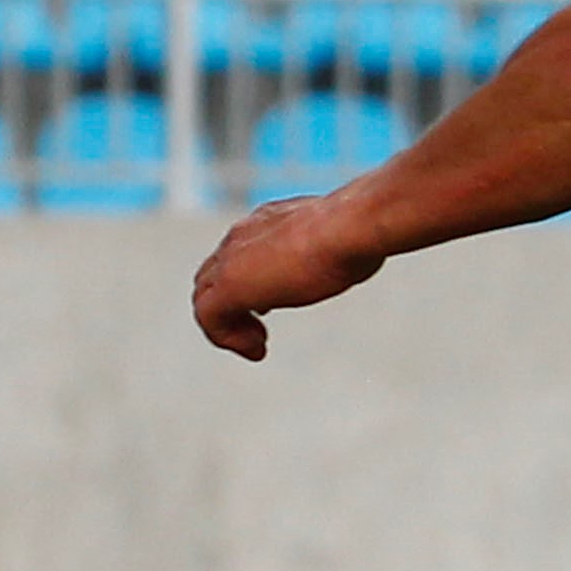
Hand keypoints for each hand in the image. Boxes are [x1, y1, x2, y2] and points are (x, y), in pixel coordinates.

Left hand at [189, 194, 384, 360]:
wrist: (351, 227)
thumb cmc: (360, 230)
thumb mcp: (348, 236)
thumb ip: (340, 244)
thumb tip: (366, 251)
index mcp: (267, 220)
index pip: (237, 251)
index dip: (247, 280)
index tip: (268, 304)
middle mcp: (243, 235)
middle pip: (210, 274)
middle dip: (229, 305)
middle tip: (257, 329)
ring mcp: (232, 260)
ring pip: (204, 296)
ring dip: (227, 325)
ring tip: (257, 345)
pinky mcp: (230, 287)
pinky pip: (208, 318)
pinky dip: (227, 338)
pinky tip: (257, 350)